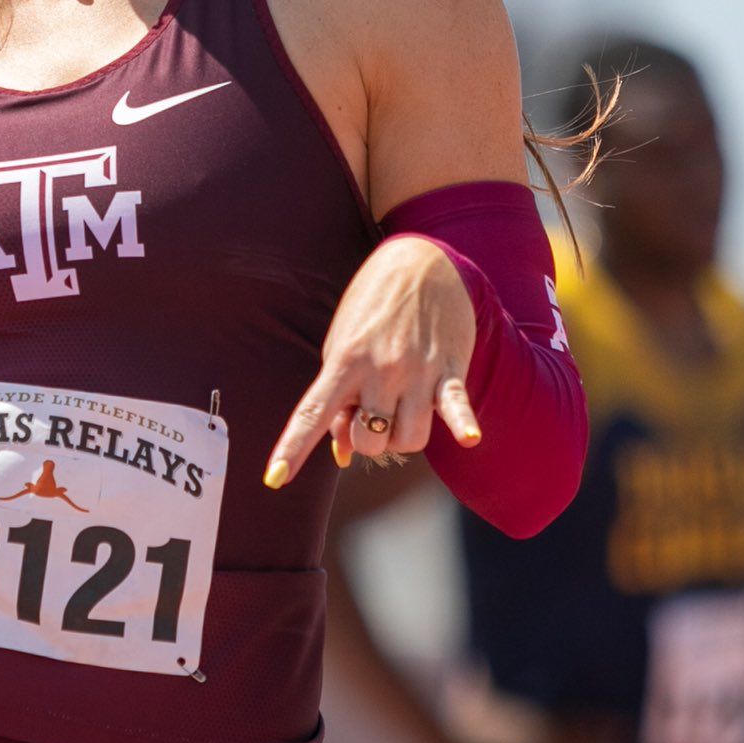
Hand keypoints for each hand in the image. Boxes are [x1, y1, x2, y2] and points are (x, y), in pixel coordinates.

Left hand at [265, 235, 481, 486]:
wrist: (421, 262)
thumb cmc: (372, 312)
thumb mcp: (343, 347)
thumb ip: (338, 401)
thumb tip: (340, 456)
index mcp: (343, 362)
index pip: (312, 413)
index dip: (293, 448)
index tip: (275, 479)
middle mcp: (378, 369)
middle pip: (370, 441)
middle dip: (368, 441)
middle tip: (373, 414)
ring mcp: (415, 370)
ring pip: (408, 439)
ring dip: (401, 439)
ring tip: (401, 411)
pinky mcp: (449, 368)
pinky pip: (456, 404)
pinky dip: (462, 423)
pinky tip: (468, 437)